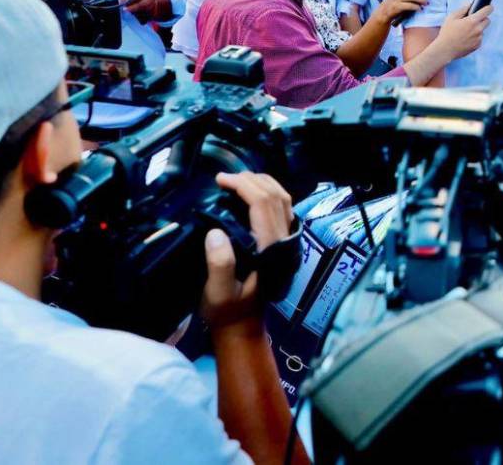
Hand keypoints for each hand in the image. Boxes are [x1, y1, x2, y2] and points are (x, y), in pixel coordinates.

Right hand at [201, 172, 294, 330]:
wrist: (243, 325)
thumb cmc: (227, 310)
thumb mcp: (218, 293)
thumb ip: (220, 265)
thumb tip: (216, 233)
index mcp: (270, 249)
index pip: (263, 204)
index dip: (243, 186)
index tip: (220, 180)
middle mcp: (283, 240)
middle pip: (275, 196)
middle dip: (251, 180)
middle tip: (225, 178)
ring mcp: (286, 240)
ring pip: (283, 199)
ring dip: (262, 183)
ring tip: (237, 180)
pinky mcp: (282, 241)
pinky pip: (282, 207)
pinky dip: (268, 192)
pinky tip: (252, 192)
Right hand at [435, 3, 490, 59]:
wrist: (445, 49)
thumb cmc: (447, 33)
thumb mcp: (452, 17)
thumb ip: (463, 9)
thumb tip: (470, 5)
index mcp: (472, 21)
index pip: (487, 11)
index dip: (488, 8)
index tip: (488, 8)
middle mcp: (478, 30)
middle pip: (487, 20)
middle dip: (482, 19)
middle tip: (472, 20)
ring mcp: (479, 38)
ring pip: (482, 30)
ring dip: (477, 29)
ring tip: (465, 32)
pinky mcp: (477, 45)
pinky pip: (479, 38)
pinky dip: (475, 37)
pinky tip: (466, 38)